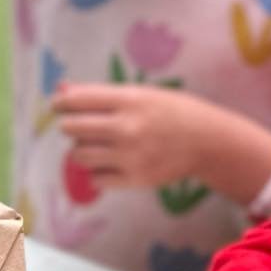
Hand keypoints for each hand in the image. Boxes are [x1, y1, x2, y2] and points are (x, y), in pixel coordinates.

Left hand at [54, 84, 270, 198]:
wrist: (210, 143)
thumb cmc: (177, 112)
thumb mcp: (144, 94)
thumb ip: (105, 94)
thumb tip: (64, 92)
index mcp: (129, 101)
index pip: (76, 100)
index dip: (61, 103)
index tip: (60, 106)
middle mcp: (126, 128)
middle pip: (72, 128)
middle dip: (71, 126)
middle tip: (82, 127)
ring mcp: (129, 155)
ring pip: (79, 154)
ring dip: (82, 149)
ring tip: (98, 146)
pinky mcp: (135, 179)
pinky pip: (96, 178)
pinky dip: (97, 172)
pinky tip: (110, 164)